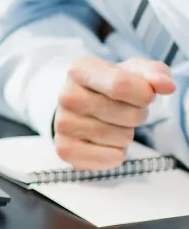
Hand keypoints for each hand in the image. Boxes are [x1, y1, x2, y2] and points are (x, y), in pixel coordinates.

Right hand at [54, 56, 175, 169]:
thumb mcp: (134, 72)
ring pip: (121, 138)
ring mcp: (62, 124)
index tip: (145, 93)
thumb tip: (166, 85)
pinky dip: (117, 152)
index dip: (144, 94)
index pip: (121, 85)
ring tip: (112, 123)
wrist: (82, 105)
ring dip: (126, 133)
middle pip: (128, 115)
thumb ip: (155, 73)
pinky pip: (112, 158)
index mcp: (80, 70)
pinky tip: (104, 140)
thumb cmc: (112, 86)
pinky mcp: (65, 149)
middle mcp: (65, 95)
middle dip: (137, 114)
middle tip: (124, 109)